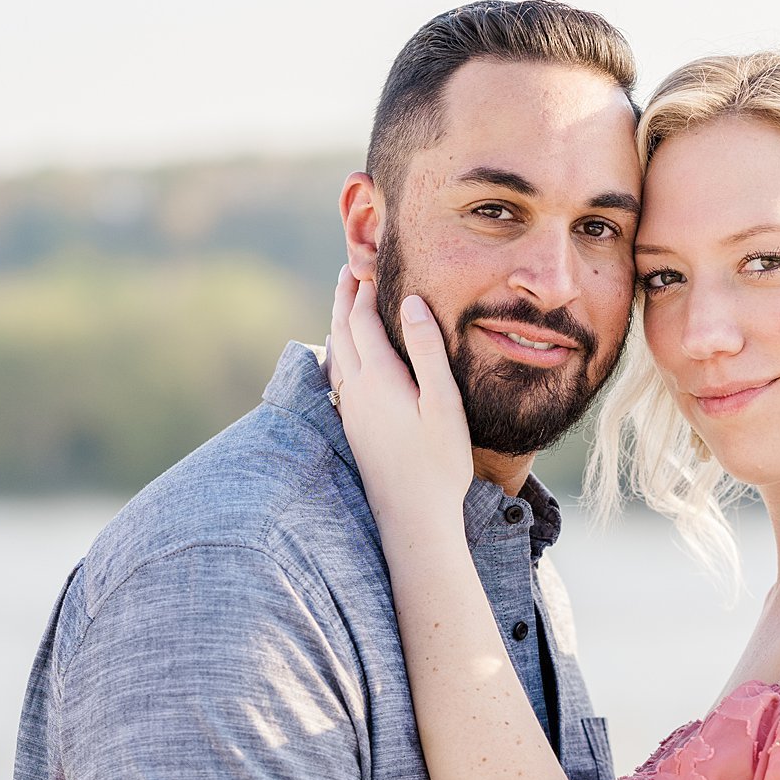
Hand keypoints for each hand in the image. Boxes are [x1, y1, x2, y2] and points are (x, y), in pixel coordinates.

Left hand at [328, 267, 472, 532]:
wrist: (412, 518)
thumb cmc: (438, 463)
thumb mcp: (443, 403)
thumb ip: (427, 350)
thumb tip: (410, 303)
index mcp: (379, 378)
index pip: (363, 320)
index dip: (365, 289)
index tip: (369, 262)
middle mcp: (356, 390)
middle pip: (341, 331)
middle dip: (344, 297)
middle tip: (350, 269)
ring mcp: (351, 410)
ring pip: (336, 353)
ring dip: (339, 322)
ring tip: (346, 303)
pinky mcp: (353, 428)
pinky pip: (338, 376)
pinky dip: (340, 351)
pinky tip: (346, 356)